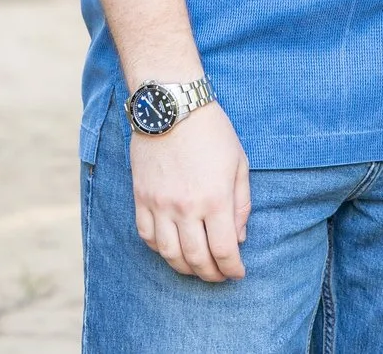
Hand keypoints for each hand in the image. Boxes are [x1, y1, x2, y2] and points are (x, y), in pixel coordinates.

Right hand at [130, 100, 251, 282]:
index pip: (223, 250)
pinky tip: (170, 248)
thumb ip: (241, 204)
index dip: (232, 269)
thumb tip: (238, 237)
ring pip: (169, 253)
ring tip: (195, 267)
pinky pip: (147, 235)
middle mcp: (186, 207)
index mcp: (215, 199)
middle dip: (211, 274)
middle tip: (219, 276)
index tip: (237, 273)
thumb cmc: (211, 131)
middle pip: (196, 258)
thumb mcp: (239, 163)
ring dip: (184, 268)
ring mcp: (159, 203)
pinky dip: (159, 249)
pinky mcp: (141, 196)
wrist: (171, 105)